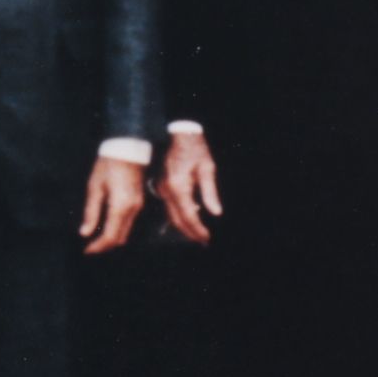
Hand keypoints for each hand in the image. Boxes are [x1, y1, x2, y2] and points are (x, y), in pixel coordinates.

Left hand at [80, 155, 146, 254]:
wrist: (127, 148)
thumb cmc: (108, 165)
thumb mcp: (94, 188)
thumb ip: (91, 212)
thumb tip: (84, 232)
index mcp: (120, 206)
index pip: (110, 236)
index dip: (97, 247)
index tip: (86, 250)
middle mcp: (132, 209)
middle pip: (120, 238)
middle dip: (104, 246)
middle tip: (89, 248)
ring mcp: (138, 206)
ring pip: (126, 232)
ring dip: (111, 239)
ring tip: (95, 239)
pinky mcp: (139, 202)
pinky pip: (129, 223)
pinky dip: (117, 230)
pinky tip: (105, 227)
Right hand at [159, 128, 221, 242]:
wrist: (179, 134)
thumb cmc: (195, 149)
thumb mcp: (207, 168)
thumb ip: (210, 192)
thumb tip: (215, 212)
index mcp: (178, 186)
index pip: (189, 215)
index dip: (198, 229)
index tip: (207, 238)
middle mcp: (167, 190)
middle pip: (177, 220)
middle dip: (190, 233)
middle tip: (203, 242)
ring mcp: (162, 189)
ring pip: (171, 216)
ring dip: (184, 227)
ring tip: (198, 235)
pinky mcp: (162, 187)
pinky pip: (169, 208)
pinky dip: (179, 217)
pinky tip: (190, 220)